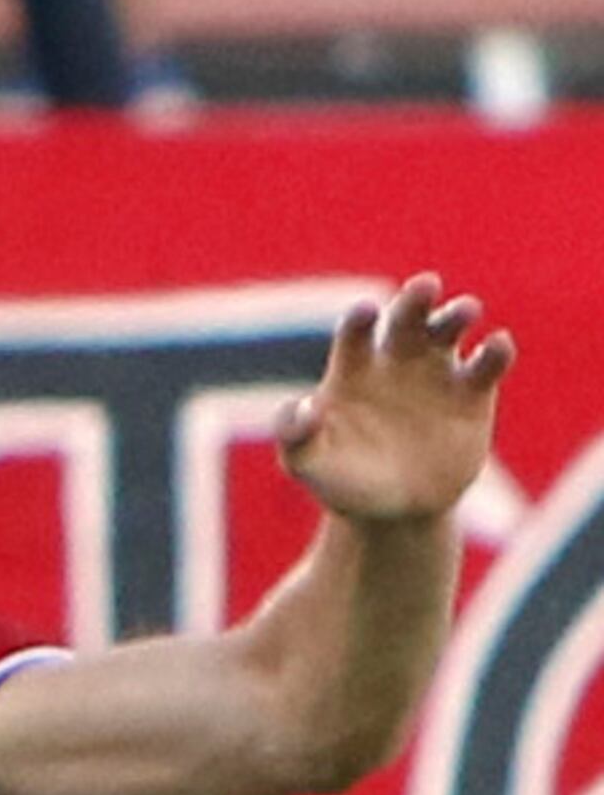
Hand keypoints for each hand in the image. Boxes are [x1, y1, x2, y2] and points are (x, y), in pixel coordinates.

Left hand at [277, 275, 514, 524]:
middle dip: (415, 300)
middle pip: (406, 318)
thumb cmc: (340, 480)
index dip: (360, 320)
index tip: (366, 311)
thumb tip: (304, 407)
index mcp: (352, 368)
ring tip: (466, 309)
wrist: (392, 510)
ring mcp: (436, 373)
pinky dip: (495, 353)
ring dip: (456, 314)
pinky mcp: (472, 394)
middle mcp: (395, 360)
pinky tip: (497, 345)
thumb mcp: (308, 464)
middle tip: (425, 284)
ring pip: (448, 331)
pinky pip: (487, 366)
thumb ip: (296, 435)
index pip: (356, 333)